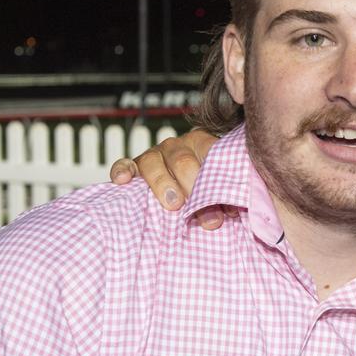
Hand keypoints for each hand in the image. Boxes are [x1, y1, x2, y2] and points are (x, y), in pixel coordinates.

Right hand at [109, 129, 226, 227]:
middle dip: (194, 188)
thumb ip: (223, 194)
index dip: (216, 180)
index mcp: (201, 143)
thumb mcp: (215, 186)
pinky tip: (122, 181)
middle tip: (202, 212)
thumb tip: (233, 212)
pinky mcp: (134, 166)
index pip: (209, 153)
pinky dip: (122, 170)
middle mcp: (176, 145)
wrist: (180, 182)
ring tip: (174, 204)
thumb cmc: (202, 186)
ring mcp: (153, 153)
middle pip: (183, 161)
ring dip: (163, 183)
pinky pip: (124, 164)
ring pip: (153, 162)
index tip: (225, 206)